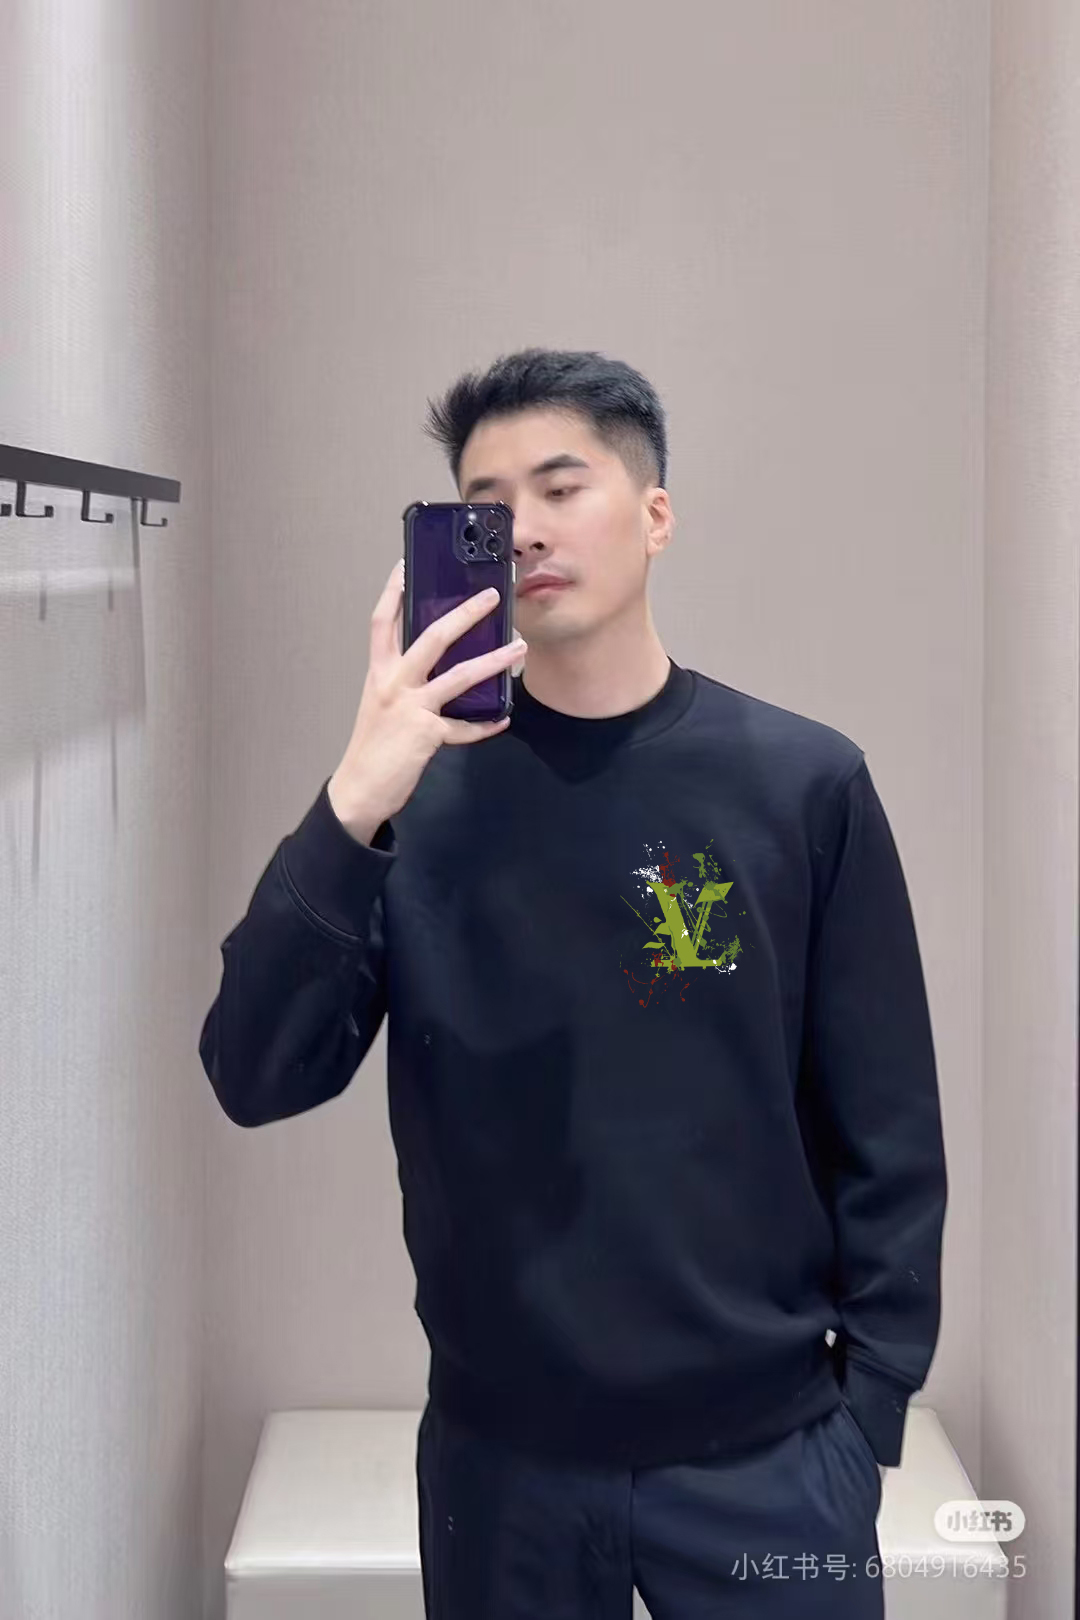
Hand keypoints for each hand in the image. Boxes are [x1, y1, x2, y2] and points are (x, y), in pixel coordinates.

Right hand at [327, 559, 524, 841]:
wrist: (360, 788)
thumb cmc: (373, 744)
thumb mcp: (381, 702)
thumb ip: (403, 679)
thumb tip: (438, 660)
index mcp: (378, 672)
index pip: (382, 622)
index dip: (392, 592)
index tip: (405, 565)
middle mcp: (392, 684)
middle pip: (431, 638)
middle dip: (464, 614)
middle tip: (490, 596)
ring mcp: (410, 708)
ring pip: (459, 676)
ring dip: (493, 660)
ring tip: (518, 648)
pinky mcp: (426, 734)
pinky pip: (465, 727)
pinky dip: (485, 724)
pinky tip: (502, 718)